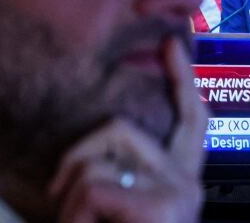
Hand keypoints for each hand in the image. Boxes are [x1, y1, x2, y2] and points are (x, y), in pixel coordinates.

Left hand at [48, 37, 208, 222]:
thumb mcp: (123, 203)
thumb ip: (126, 171)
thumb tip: (104, 140)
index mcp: (181, 180)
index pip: (191, 118)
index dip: (182, 78)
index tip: (171, 43)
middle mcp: (187, 182)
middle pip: (121, 128)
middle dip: (76, 156)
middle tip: (58, 192)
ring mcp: (178, 191)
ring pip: (96, 162)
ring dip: (72, 200)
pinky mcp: (162, 205)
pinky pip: (93, 187)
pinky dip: (74, 215)